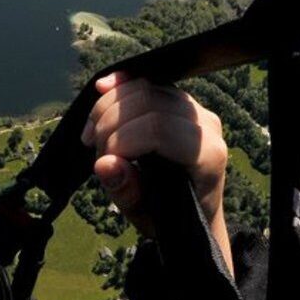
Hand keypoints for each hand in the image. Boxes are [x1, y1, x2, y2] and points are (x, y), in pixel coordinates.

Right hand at [81, 72, 231, 272]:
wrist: (190, 213)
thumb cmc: (169, 217)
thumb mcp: (146, 215)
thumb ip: (127, 191)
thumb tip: (103, 164)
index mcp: (207, 155)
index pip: (160, 129)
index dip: (123, 139)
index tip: (101, 160)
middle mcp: (206, 125)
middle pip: (149, 102)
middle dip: (110, 123)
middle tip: (93, 149)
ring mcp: (194, 109)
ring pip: (144, 88)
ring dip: (108, 106)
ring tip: (93, 135)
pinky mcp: (178, 100)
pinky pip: (146, 82)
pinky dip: (119, 87)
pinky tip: (101, 89)